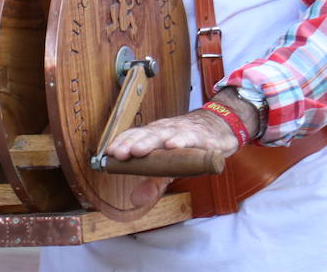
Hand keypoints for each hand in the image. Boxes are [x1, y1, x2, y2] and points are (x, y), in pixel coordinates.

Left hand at [103, 92, 255, 206]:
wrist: (217, 129)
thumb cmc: (188, 147)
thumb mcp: (170, 168)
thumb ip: (153, 182)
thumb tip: (135, 199)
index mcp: (154, 136)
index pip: (134, 136)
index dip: (121, 143)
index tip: (109, 154)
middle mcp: (164, 130)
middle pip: (145, 135)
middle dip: (131, 144)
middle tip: (119, 154)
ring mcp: (181, 131)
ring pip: (163, 134)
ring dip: (150, 142)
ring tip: (138, 151)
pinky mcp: (199, 136)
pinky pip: (189, 137)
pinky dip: (180, 140)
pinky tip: (172, 145)